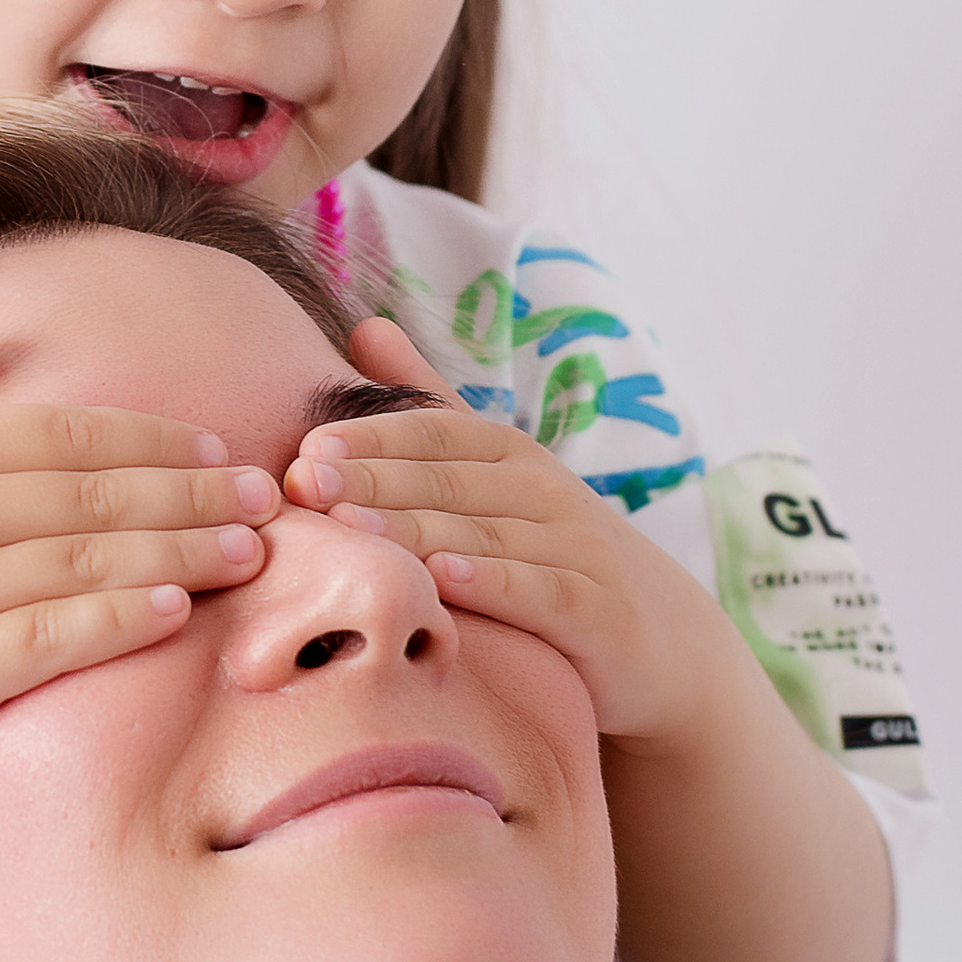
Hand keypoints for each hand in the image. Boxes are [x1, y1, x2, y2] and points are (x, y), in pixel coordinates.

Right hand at [0, 324, 279, 760]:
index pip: (70, 432)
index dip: (155, 437)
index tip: (220, 445)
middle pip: (100, 493)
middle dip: (196, 491)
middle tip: (269, 496)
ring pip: (94, 562)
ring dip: (184, 551)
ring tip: (251, 550)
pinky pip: (55, 639)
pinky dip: (121, 620)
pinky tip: (176, 609)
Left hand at [283, 319, 734, 747]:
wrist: (658, 635)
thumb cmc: (549, 549)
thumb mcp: (491, 473)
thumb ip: (428, 406)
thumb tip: (364, 325)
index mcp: (508, 453)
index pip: (432, 433)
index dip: (370, 438)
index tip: (306, 448)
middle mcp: (543, 489)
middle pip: (446, 481)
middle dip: (371, 480)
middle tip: (303, 485)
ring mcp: (574, 546)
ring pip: (482, 533)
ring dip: (412, 529)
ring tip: (349, 530)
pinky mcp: (595, 608)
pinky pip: (538, 590)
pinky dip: (492, 582)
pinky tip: (442, 576)